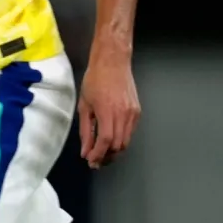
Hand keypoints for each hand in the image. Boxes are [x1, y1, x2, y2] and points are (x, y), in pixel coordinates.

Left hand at [77, 50, 140, 166]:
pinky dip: (121, 140)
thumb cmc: (95, 80)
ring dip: (114, 151)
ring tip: (102, 153)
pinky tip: (112, 139)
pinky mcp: (137, 111)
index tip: (90, 161)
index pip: (106, 141)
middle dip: (106, 157)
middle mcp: (123, 114)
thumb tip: (86, 150)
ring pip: (126, 141)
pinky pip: (130, 132)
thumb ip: (86, 130)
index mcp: (107, 111)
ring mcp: (133, 113)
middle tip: (95, 160)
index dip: (98, 155)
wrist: (113, 62)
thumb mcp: (84, 105)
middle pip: (118, 146)